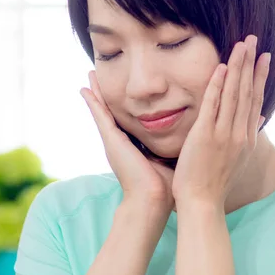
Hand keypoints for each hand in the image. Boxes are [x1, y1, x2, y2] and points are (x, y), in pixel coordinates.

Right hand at [81, 71, 174, 212]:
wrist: (153, 199)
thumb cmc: (164, 185)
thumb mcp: (168, 158)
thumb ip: (172, 147)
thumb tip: (190, 139)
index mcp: (134, 146)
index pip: (128, 118)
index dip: (125, 103)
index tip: (122, 89)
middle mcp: (120, 142)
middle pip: (112, 111)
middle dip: (106, 93)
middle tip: (97, 75)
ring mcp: (113, 141)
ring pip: (102, 110)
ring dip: (96, 92)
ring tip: (90, 74)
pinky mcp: (111, 140)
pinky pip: (99, 115)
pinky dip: (92, 102)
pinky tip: (84, 89)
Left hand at [172, 35, 269, 208]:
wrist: (202, 203)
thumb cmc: (215, 183)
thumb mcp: (237, 159)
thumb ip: (246, 136)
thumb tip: (258, 117)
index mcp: (246, 138)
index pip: (254, 101)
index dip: (259, 77)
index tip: (264, 57)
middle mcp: (239, 133)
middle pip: (247, 92)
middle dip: (251, 64)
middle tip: (253, 40)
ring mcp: (223, 134)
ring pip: (233, 94)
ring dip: (238, 67)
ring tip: (242, 45)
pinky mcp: (205, 136)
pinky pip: (213, 105)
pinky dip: (217, 86)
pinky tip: (221, 68)